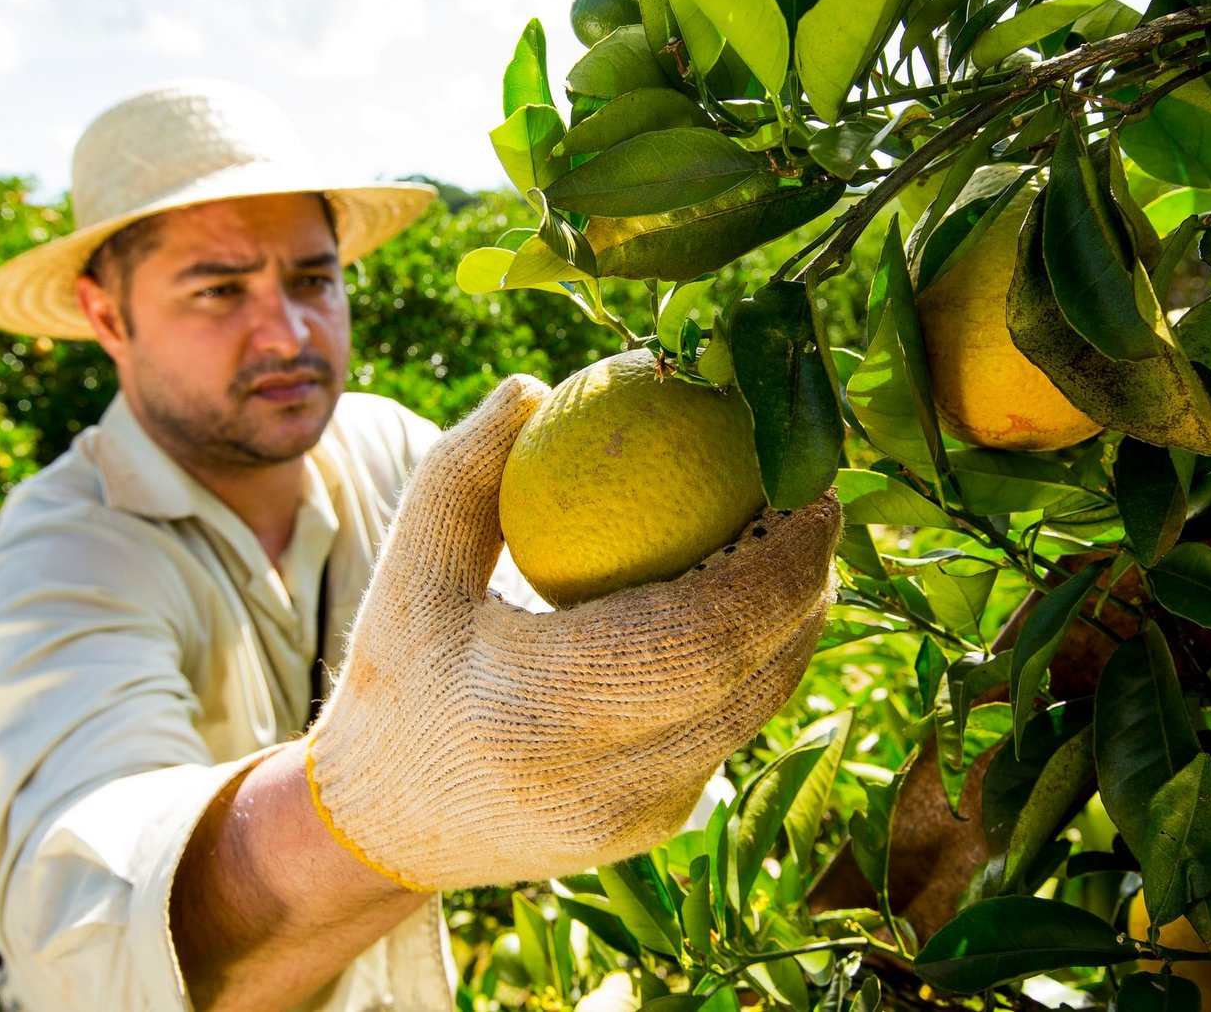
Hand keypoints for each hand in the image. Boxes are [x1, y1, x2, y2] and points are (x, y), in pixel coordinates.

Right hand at [306, 375, 841, 889]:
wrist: (392, 825)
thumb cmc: (399, 681)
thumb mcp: (409, 572)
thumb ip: (462, 474)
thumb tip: (534, 386)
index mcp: (539, 718)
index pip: (697, 641)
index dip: (773, 567)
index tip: (806, 493)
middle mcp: (606, 784)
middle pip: (752, 678)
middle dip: (805, 584)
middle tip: (817, 501)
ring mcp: (643, 816)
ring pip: (756, 707)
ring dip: (792, 620)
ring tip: (799, 539)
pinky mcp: (661, 825)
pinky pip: (731, 727)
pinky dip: (754, 658)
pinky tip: (755, 597)